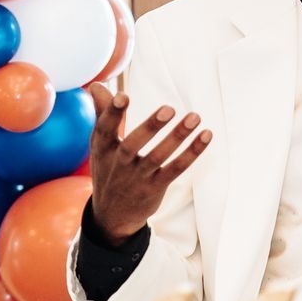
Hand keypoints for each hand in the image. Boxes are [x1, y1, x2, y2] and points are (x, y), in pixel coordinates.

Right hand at [85, 85, 212, 245]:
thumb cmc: (108, 169)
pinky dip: (192, 153)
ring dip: (178, 137)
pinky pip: (176, 169)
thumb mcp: (100, 144)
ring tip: (195, 117)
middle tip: (169, 108)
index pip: (104, 129)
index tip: (123, 96)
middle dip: (150, 126)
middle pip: (133, 144)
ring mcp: (137, 177)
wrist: (111, 215)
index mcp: (102, 149)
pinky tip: (206, 136)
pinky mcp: (155, 187)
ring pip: (158, 157)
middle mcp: (118, 163)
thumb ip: (102, 113)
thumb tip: (95, 84)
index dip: (112, 113)